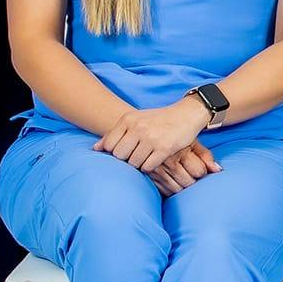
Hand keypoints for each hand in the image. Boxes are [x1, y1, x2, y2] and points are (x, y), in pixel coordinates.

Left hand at [96, 97, 212, 170]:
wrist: (187, 114)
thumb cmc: (158, 119)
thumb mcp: (135, 120)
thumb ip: (114, 133)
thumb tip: (95, 149)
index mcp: (128, 119)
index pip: (109, 145)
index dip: (114, 152)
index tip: (125, 150)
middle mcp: (138, 128)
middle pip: (119, 156)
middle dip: (126, 159)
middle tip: (136, 155)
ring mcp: (151, 138)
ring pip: (133, 163)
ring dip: (138, 164)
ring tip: (145, 157)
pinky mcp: (164, 148)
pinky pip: (147, 167)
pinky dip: (149, 167)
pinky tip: (154, 160)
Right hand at [148, 140, 222, 195]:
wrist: (144, 128)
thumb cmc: (173, 135)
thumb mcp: (191, 140)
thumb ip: (205, 155)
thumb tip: (218, 170)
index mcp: (181, 150)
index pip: (200, 172)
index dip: (202, 171)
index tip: (197, 166)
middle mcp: (168, 160)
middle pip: (188, 182)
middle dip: (192, 180)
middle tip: (188, 171)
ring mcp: (156, 169)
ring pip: (175, 189)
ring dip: (180, 185)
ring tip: (179, 174)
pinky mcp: (147, 175)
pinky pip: (162, 190)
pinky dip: (168, 188)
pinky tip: (169, 178)